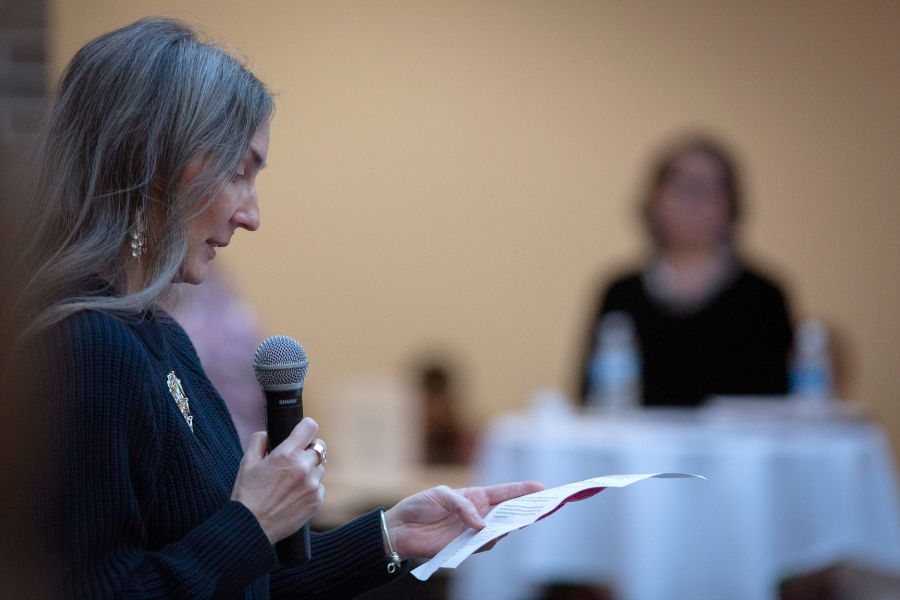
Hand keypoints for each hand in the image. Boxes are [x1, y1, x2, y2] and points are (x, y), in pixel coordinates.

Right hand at [231, 417, 325, 542]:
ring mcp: (313, 485)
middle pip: (319, 447)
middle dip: (308, 450)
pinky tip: (294, 496)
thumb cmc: (247, 495)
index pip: (310, 427)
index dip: (305, 428)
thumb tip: (269, 433)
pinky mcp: (317, 501)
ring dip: (310, 470)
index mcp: (287, 454)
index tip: (302, 433)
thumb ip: (259, 441)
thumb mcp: (247, 462)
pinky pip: (320, 487)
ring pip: (319, 468)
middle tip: (294, 460)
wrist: (252, 528)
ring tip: (290, 482)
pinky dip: (310, 488)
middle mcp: (303, 468)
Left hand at [384, 480, 543, 559]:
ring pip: (500, 531)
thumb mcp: (441, 495)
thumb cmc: (420, 505)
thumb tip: (482, 525)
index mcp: (475, 496)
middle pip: (508, 512)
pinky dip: (490, 541)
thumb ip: (463, 506)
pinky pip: (484, 546)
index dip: (522, 490)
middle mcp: (479, 514)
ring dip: (510, 526)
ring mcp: (474, 531)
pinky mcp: (466, 547)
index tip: (541, 487)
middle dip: (525, 510)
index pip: (504, 493)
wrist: (401, 529)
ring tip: (521, 522)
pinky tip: (493, 535)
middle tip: (541, 508)